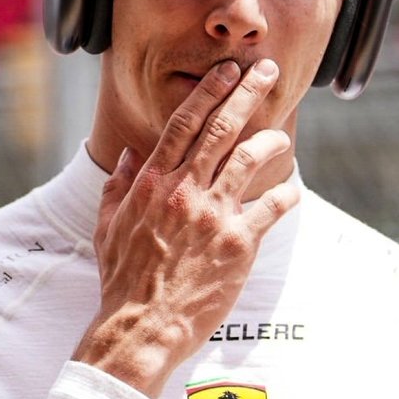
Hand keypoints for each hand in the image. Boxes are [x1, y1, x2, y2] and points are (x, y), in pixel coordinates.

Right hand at [73, 59, 299, 398]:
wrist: (142, 326)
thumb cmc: (122, 280)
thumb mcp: (107, 227)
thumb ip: (118, 187)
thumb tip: (130, 155)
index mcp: (152, 182)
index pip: (184, 122)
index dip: (209, 91)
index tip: (226, 72)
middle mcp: (184, 190)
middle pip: (221, 127)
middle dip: (247, 93)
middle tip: (266, 71)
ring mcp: (213, 214)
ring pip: (250, 158)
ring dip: (271, 139)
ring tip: (282, 134)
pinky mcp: (238, 242)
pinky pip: (272, 206)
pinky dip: (286, 193)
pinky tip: (291, 189)